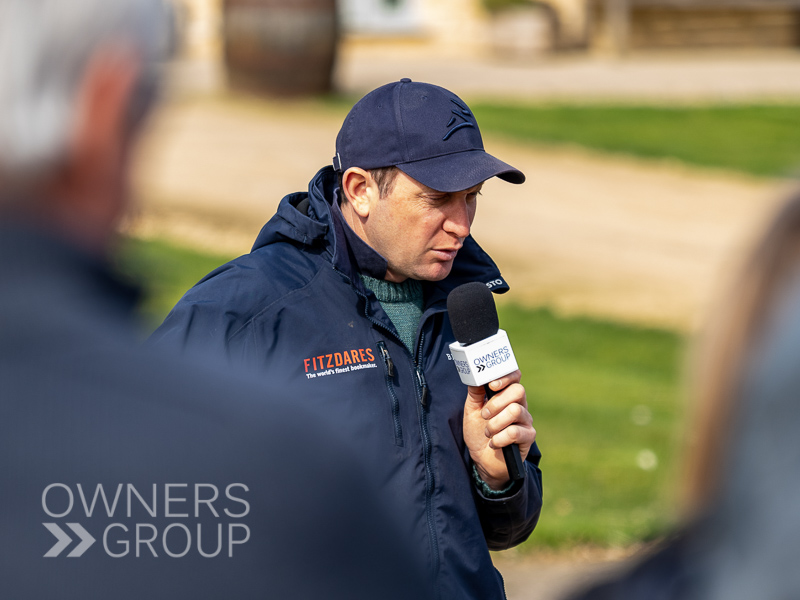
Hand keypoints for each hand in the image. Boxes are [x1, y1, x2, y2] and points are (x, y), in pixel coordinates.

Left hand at [463, 370, 535, 489]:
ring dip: (495, 423)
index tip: (492, 385)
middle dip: (496, 403)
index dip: (506, 377)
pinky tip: (494, 443)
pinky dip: (499, 438)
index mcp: (507, 395)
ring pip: (515, 411)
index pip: (515, 376)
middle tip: (484, 415)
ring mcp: (526, 420)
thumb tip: (476, 377)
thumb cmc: (478, 433)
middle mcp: (519, 405)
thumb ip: (475, 393)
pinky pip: (515, 432)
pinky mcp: (528, 437)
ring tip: (488, 432)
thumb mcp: (471, 410)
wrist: (482, 460)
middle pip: (518, 390)